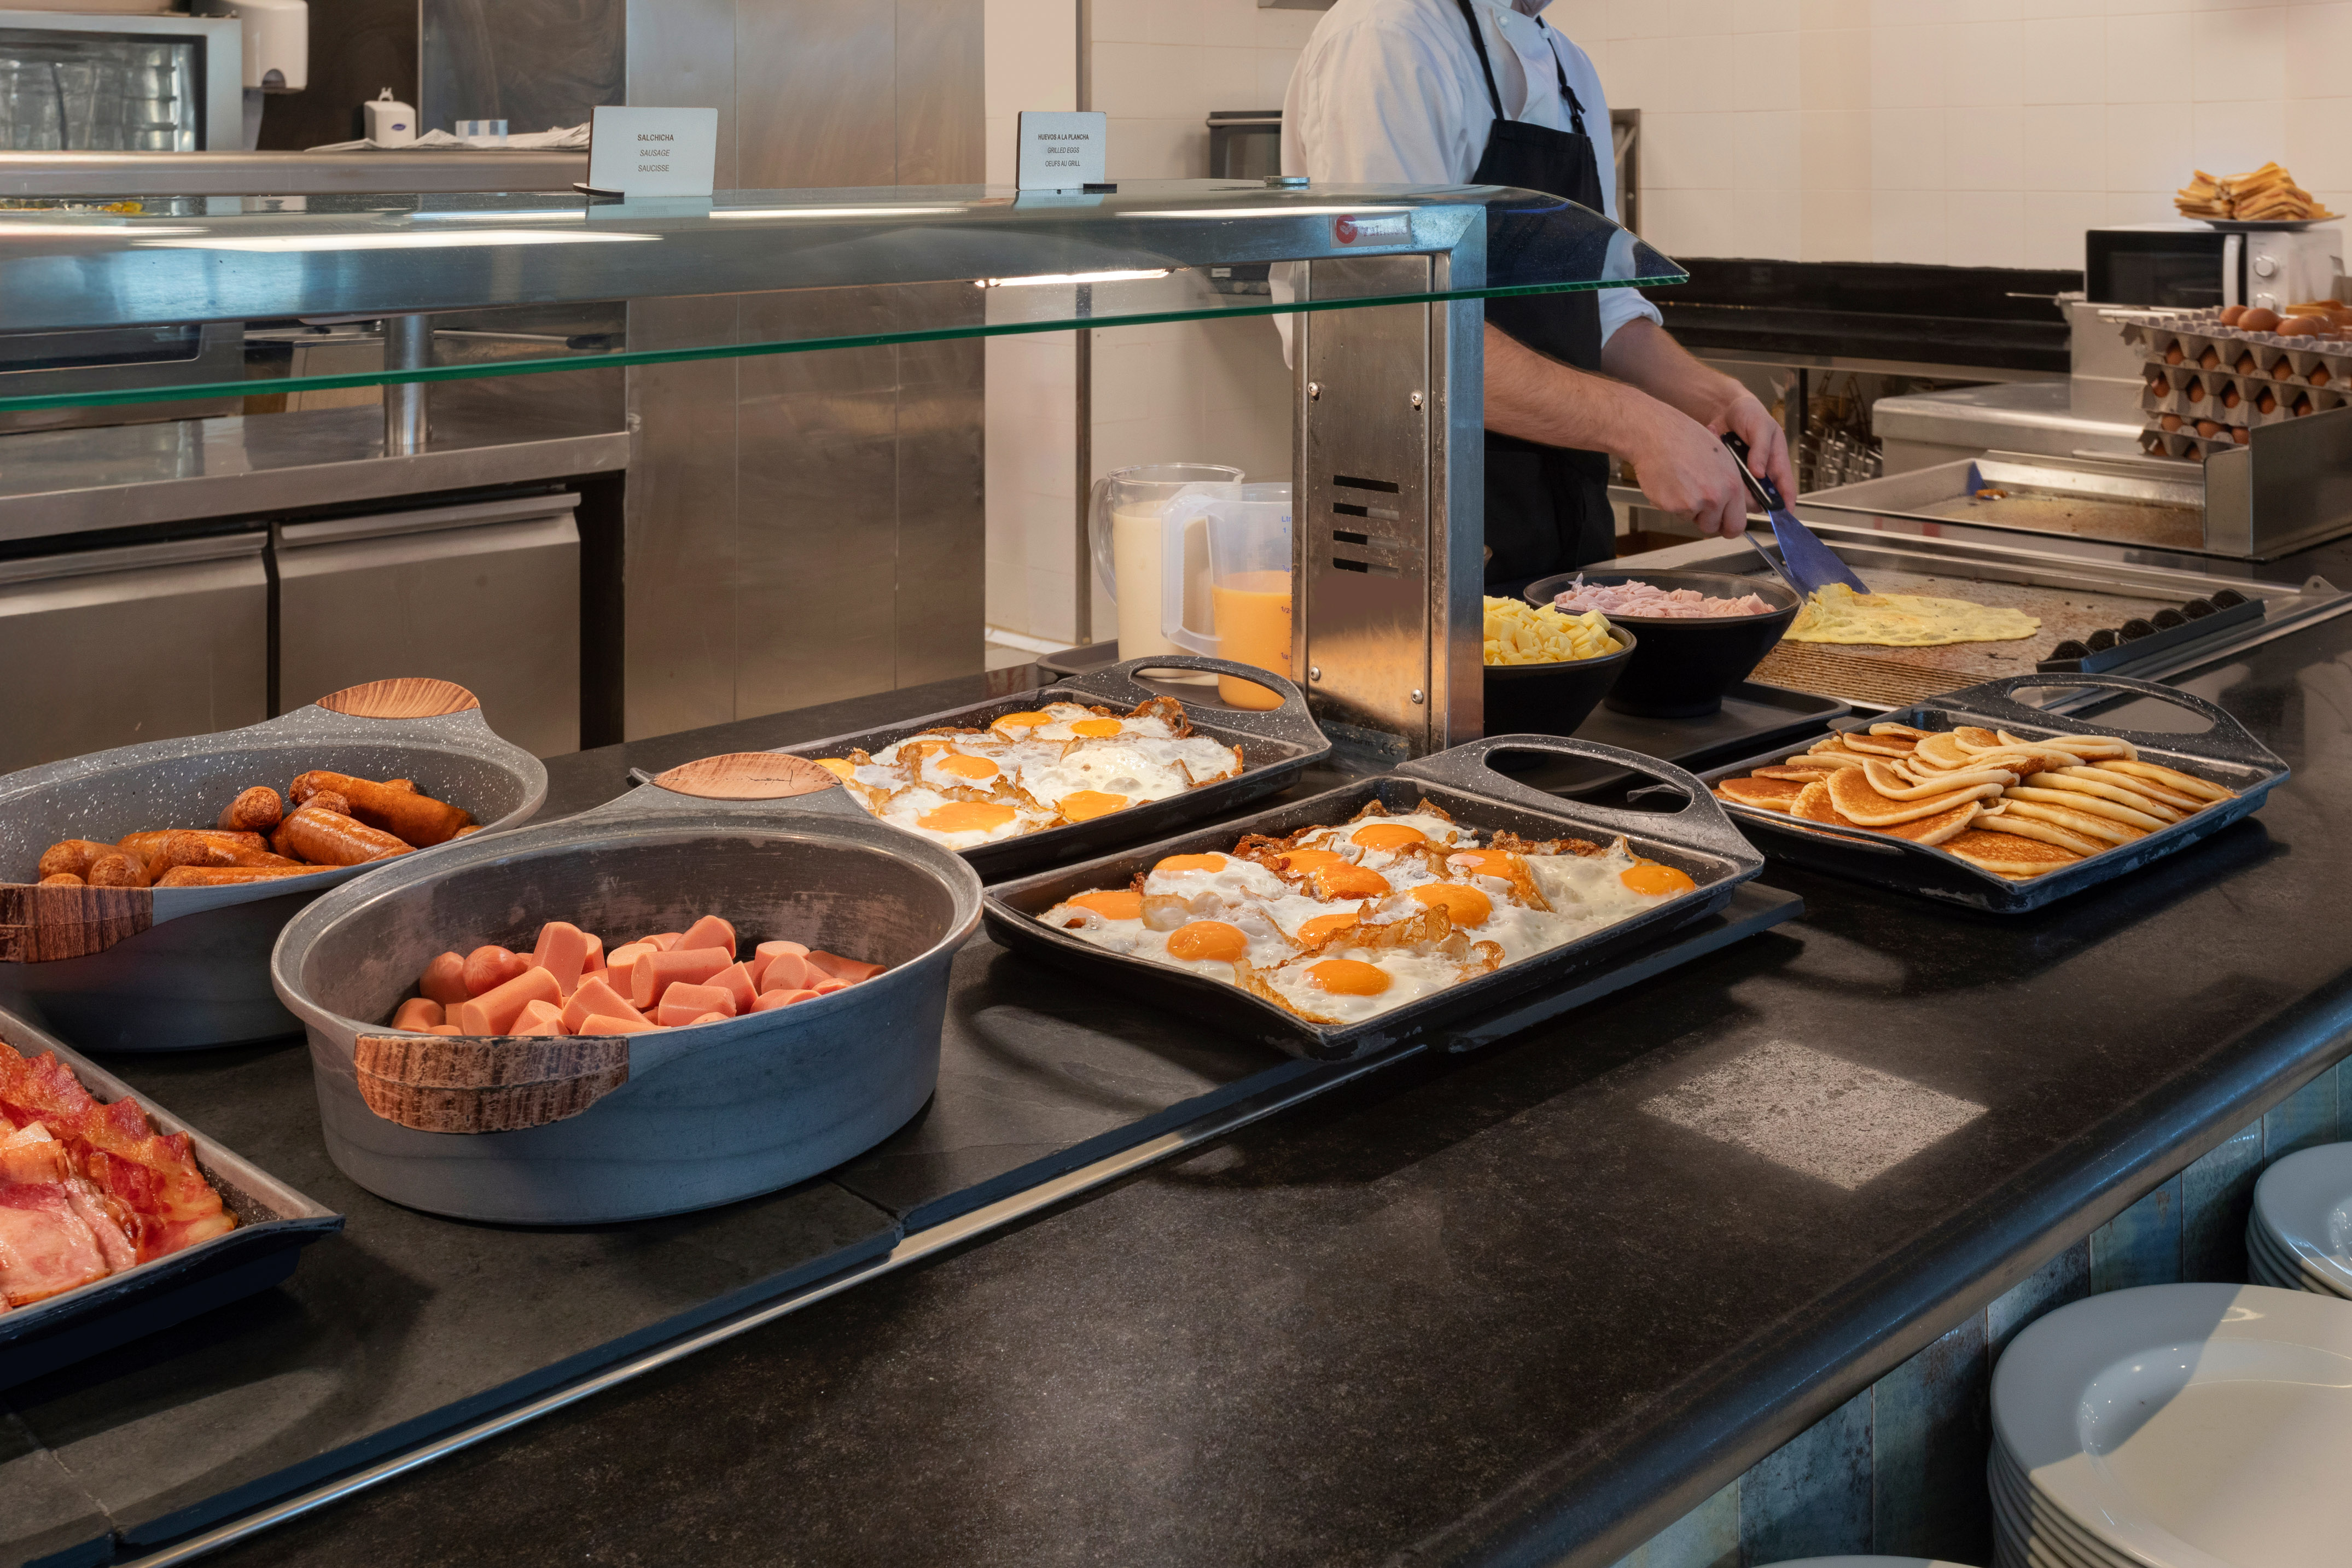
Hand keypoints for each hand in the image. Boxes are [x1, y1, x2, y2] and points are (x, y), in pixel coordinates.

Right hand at [1620, 396, 1750, 537]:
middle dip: (1706, 521)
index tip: (1722, 525)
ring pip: (1692, 520)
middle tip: (1698, 504)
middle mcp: (1715, 497)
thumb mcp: (1722, 458)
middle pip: (1713, 528)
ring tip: (1682, 484)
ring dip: (1688, 510)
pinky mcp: (1672, 507)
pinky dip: (1672, 503)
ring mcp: (1693, 504)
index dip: (1728, 527)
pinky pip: (1675, 514)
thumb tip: (1731, 507)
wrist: (1656, 435)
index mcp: (1732, 485)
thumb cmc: (1686, 439)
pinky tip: (1670, 483)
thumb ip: (1729, 486)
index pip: (1737, 525)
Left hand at [1702, 384, 1798, 506]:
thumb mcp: (1761, 427)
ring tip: (1727, 459)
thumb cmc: (1750, 414)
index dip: (1785, 505)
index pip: (1786, 489)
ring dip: (1732, 484)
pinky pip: (1723, 486)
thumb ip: (1761, 449)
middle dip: (1750, 495)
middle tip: (1740, 478)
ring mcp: (1744, 477)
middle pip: (1760, 499)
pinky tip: (1717, 455)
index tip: (1781, 517)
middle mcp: (1761, 474)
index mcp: (1777, 462)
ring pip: (1740, 497)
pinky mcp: (1727, 476)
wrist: (1724, 409)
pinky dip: (1719, 475)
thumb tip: (1759, 473)